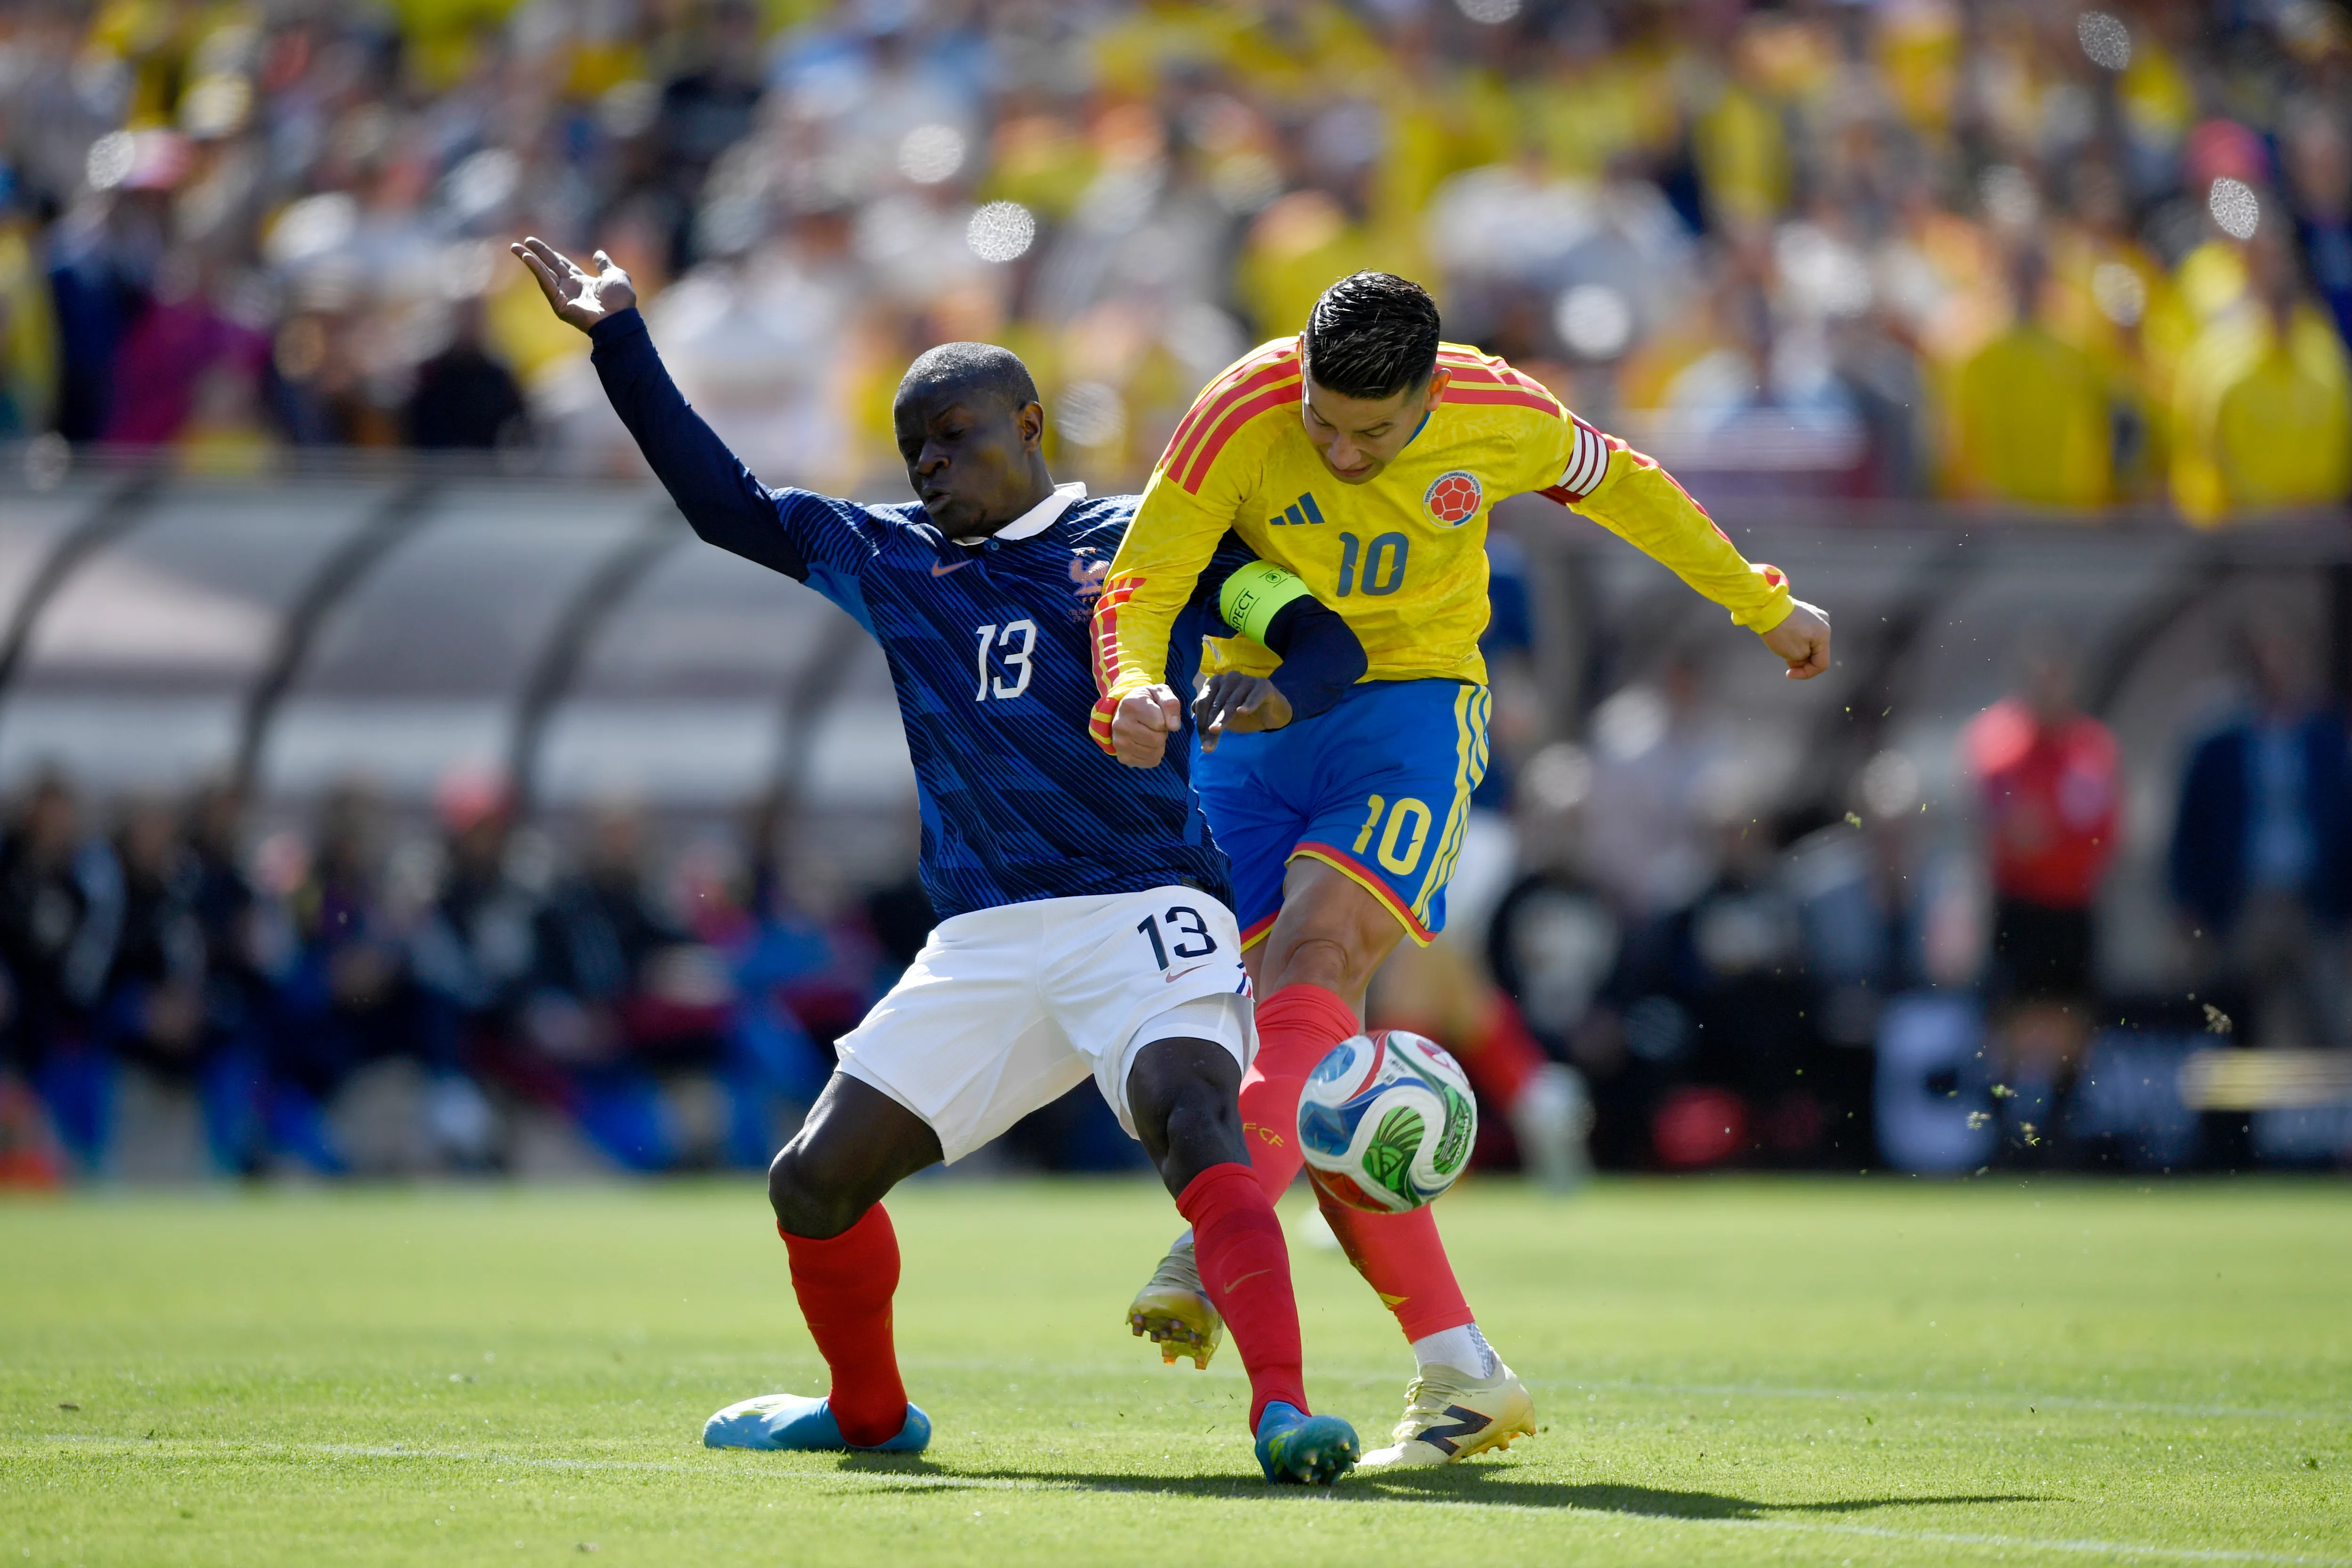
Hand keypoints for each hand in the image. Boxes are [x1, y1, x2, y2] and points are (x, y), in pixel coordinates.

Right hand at [510, 236, 636, 333]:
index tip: (537, 245)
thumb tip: (598, 253)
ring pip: (543, 273)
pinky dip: (536, 270)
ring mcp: (564, 296)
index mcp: (583, 282)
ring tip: (515, 247)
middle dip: (536, 254)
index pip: (563, 265)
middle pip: (550, 266)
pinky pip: (546, 283)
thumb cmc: (621, 301)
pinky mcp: (559, 304)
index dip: (551, 255)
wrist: (619, 318)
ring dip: (529, 259)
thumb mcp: (615, 275)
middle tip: (523, 242)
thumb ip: (605, 264)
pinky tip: (527, 258)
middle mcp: (571, 288)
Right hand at [1109, 685, 1183, 767]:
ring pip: (1155, 753)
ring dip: (1158, 744)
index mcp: (1130, 705)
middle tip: (1153, 725)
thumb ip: (1170, 704)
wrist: (1126, 711)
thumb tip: (1174, 726)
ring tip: (1149, 733)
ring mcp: (1119, 743)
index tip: (1156, 713)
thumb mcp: (1161, 693)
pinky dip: (1153, 755)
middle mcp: (1120, 725)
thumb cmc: (1147, 701)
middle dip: (1161, 733)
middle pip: (1157, 740)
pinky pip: (1150, 762)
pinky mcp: (1123, 757)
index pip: (1160, 723)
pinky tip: (1146, 743)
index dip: (1164, 719)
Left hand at [1192, 673, 1292, 752]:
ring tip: (1216, 731)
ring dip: (1223, 718)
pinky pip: (1254, 695)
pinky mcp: (1263, 685)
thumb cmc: (1243, 713)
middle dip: (1210, 725)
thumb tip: (1192, 720)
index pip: (1203, 703)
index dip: (1201, 722)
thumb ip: (1209, 717)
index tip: (1202, 742)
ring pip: (1231, 701)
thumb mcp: (1223, 717)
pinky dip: (1248, 704)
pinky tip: (1242, 712)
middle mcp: (1229, 678)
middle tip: (1208, 745)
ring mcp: (1246, 679)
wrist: (1270, 712)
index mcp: (1216, 683)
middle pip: (1215, 704)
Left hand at [1760, 599, 1830, 679]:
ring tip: (1783, 646)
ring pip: (1809, 642)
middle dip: (1801, 660)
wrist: (1766, 608)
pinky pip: (1803, 631)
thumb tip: (1804, 655)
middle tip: (1786, 658)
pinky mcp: (1804, 611)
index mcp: (1825, 634)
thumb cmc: (1781, 631)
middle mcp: (1824, 621)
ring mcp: (1814, 614)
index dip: (1806, 673)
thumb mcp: (1795, 654)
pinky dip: (1795, 638)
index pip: (1822, 663)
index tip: (1789, 673)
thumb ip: (1805, 659)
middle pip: (1816, 652)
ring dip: (1798, 649)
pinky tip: (1784, 636)